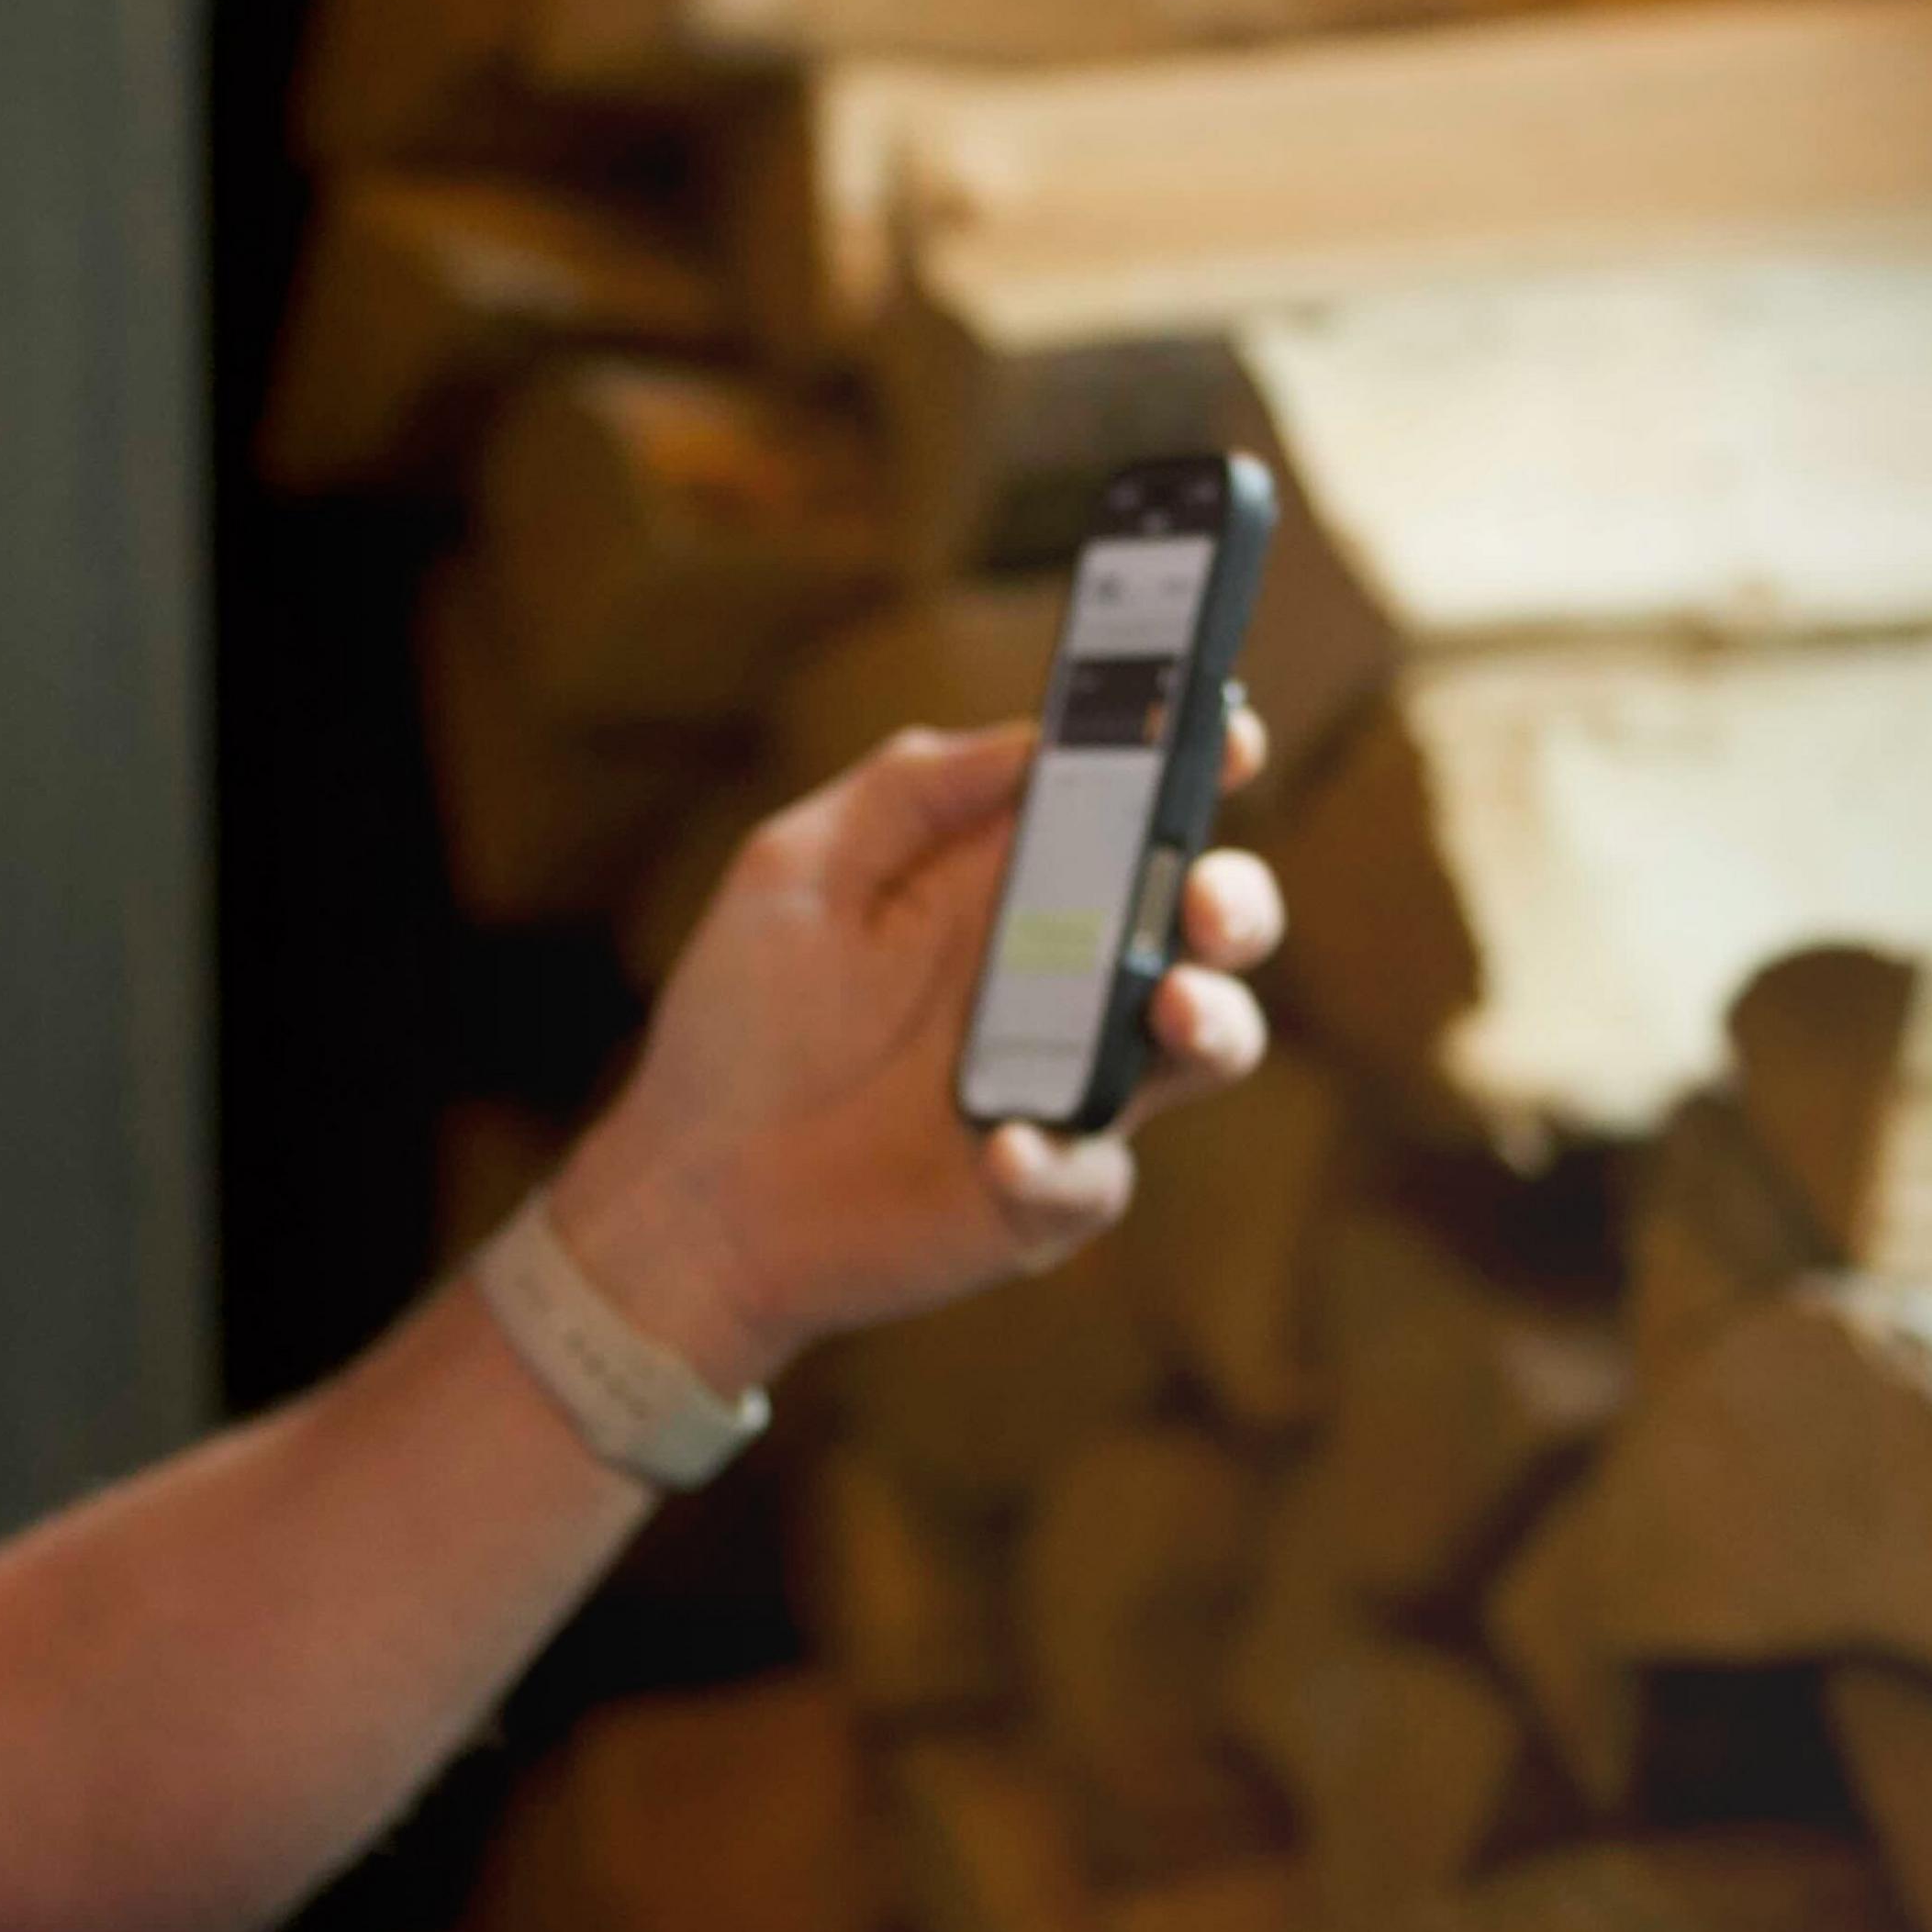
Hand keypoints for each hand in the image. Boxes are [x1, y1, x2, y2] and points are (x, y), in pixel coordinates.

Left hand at [547, 713, 1282, 1386]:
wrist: (696, 1190)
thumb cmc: (746, 1021)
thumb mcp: (800, 869)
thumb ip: (912, 788)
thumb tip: (1036, 738)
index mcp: (1026, 888)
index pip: (1143, 816)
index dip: (1203, 769)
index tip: (1227, 737)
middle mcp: (1072, 980)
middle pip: (1206, 924)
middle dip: (1234, 898)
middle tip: (1202, 896)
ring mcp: (1071, 1085)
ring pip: (1208, 1045)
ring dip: (1215, 1020)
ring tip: (1171, 1011)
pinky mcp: (1043, 1194)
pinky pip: (1093, 1176)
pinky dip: (1059, 1163)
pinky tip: (997, 1146)